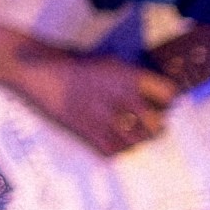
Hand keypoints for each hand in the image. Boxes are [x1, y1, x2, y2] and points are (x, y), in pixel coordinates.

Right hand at [14, 44, 179, 153]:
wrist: (41, 70)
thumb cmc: (76, 62)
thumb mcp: (110, 60)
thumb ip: (132, 76)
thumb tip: (154, 92)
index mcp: (129, 75)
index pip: (168, 94)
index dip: (168, 99)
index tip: (164, 101)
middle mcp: (121, 97)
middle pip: (157, 123)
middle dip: (156, 124)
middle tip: (151, 122)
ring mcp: (105, 117)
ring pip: (137, 140)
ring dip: (138, 138)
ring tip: (133, 133)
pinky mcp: (87, 131)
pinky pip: (113, 150)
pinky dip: (116, 148)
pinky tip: (114, 140)